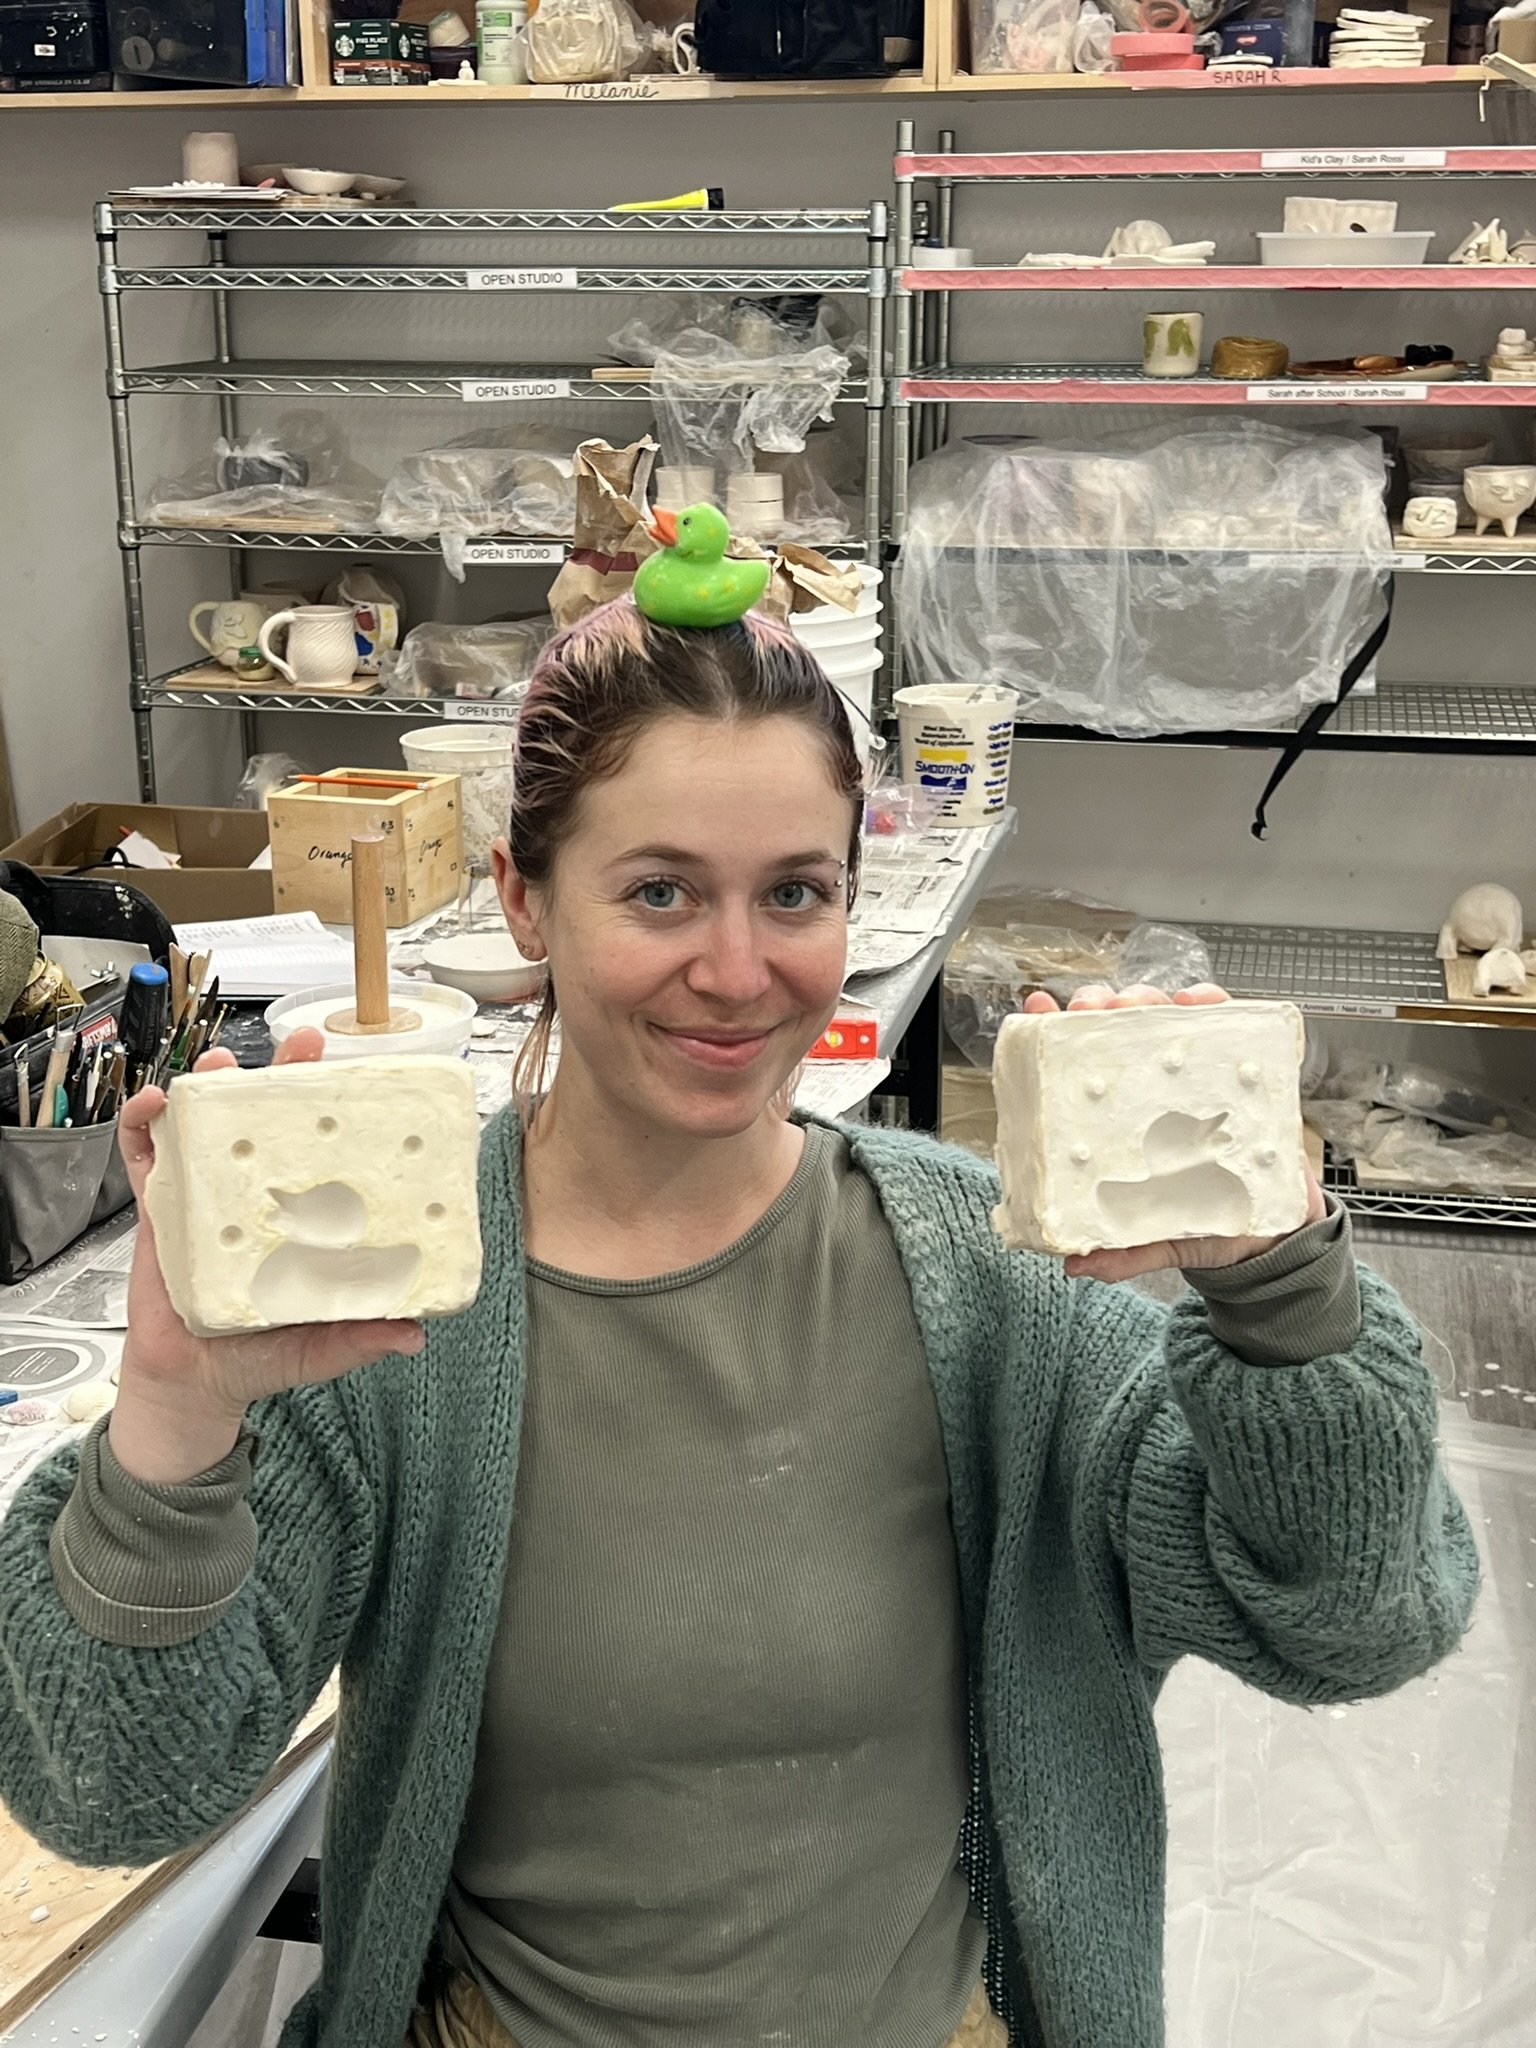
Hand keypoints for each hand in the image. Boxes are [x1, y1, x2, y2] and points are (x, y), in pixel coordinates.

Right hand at [111, 1028, 423, 1483]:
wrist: (193, 1388)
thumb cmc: (259, 1359)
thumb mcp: (320, 1347)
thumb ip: (361, 1337)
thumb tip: (414, 1334)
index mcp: (299, 1218)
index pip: (323, 1153)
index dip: (340, 1115)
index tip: (363, 1080)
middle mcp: (256, 1198)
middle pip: (267, 1123)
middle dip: (282, 1075)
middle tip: (304, 1044)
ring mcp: (206, 1199)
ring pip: (206, 1127)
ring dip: (210, 1088)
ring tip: (218, 1067)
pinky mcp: (159, 1212)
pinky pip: (145, 1160)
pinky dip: (142, 1127)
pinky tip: (154, 1108)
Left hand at [1020, 982, 1325, 1284]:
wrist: (1276, 1240)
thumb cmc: (1209, 1229)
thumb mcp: (1157, 1242)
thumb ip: (1120, 1253)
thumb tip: (1074, 1264)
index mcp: (1123, 1124)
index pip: (1081, 1070)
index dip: (1056, 1033)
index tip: (1040, 1008)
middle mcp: (1153, 1096)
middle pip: (1120, 1033)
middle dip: (1103, 1006)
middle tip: (1097, 1006)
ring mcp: (1195, 1083)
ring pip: (1167, 1021)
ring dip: (1151, 998)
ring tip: (1142, 1000)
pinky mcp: (1239, 1079)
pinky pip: (1227, 1030)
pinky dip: (1214, 1007)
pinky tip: (1200, 1000)